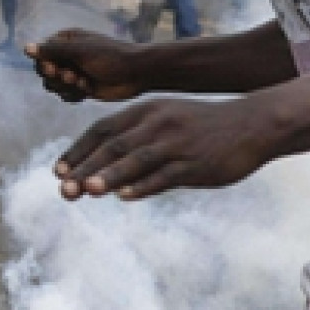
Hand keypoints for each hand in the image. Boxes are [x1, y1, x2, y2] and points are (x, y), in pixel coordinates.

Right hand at [25, 29, 146, 102]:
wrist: (136, 73)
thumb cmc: (110, 57)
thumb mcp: (80, 51)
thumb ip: (52, 50)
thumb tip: (26, 48)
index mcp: (65, 41)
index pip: (40, 54)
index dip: (43, 64)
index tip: (53, 68)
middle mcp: (67, 56)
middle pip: (44, 72)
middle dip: (56, 77)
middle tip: (72, 76)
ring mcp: (73, 72)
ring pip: (53, 85)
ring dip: (66, 87)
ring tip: (82, 83)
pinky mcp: (81, 88)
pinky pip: (65, 95)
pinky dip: (73, 95)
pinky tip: (87, 91)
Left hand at [55, 98, 268, 200]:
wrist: (252, 124)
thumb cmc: (204, 125)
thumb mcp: (168, 119)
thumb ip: (137, 137)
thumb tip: (103, 167)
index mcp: (148, 111)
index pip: (103, 129)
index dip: (78, 150)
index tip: (57, 171)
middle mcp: (159, 125)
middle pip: (114, 147)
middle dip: (85, 169)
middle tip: (62, 189)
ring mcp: (178, 145)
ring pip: (137, 161)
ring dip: (109, 176)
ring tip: (86, 190)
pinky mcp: (196, 165)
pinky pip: (166, 176)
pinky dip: (144, 186)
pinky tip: (125, 197)